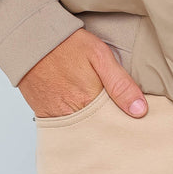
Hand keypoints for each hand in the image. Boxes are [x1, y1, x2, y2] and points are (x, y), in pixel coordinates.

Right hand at [18, 28, 148, 119]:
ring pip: (81, 132)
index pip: (114, 124)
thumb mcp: (100, 55)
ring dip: (91, 127)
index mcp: (89, 101)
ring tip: (97, 114)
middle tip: (116, 117)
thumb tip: (140, 110)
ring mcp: (56, 118)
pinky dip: (74, 125)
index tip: (133, 121)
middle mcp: (72, 115)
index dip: (124, 122)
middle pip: (98, 131)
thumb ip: (120, 83)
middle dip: (108, 128)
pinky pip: (63, 129)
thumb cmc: (66, 44)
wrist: (32, 41)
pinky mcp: (44, 116)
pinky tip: (79, 113)